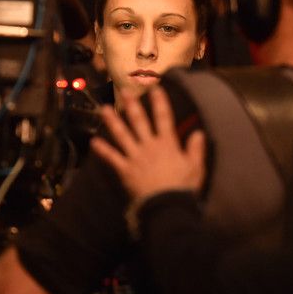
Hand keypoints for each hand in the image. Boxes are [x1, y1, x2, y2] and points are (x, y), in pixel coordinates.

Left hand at [90, 86, 205, 200]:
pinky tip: (93, 141)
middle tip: (124, 91)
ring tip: (104, 108)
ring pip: (122, 135)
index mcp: (167, 143)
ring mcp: (135, 157)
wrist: (167, 205)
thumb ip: (196, 149)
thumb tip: (199, 132)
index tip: (155, 88)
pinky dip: (102, 150)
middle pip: (139, 121)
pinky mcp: (125, 170)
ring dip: (113, 121)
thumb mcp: (196, 167)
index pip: (164, 118)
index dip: (159, 102)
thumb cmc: (183, 187)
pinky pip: (112, 158)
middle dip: (132, 105)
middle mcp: (149, 145)